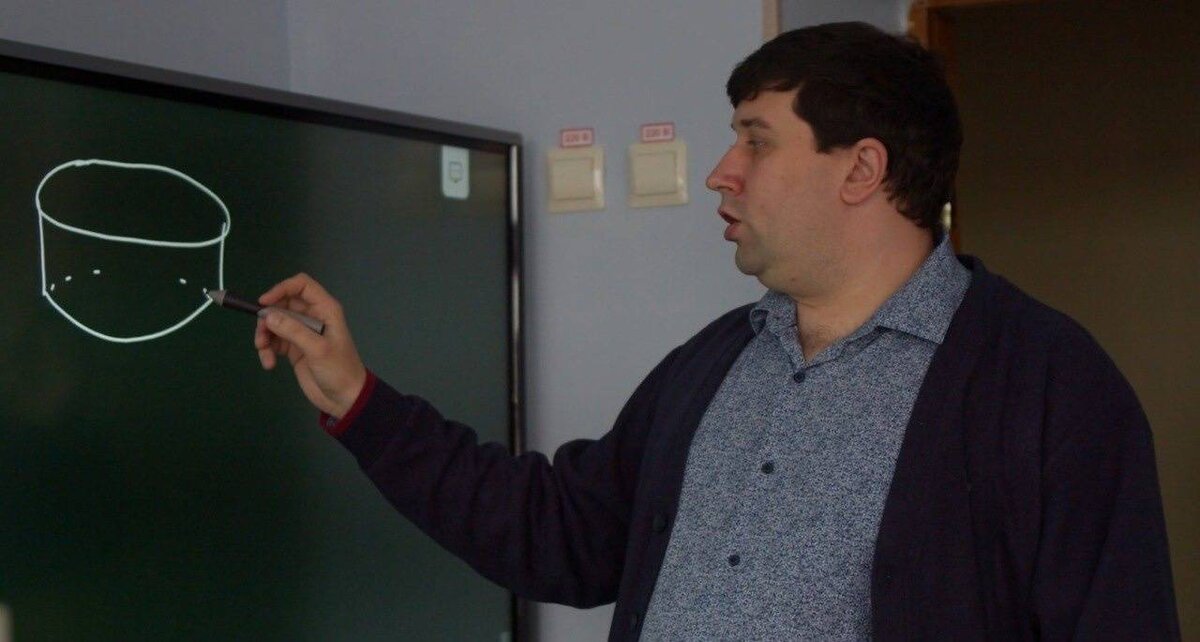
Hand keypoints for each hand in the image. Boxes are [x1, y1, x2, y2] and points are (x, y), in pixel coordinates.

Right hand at [254, 273, 367, 417]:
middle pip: (282, 304)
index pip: (301, 285)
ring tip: (263, 352)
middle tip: (261, 335)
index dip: (281, 288)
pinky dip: (267, 350)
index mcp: (324, 309)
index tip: (264, 303)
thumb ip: (293, 330)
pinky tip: (269, 364)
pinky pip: (274, 341)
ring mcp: (302, 332)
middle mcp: (312, 317)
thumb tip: (268, 316)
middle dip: (268, 317)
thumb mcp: (317, 349)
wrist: (344, 398)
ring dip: (264, 336)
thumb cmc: (339, 369)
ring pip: (274, 323)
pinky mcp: (294, 348)